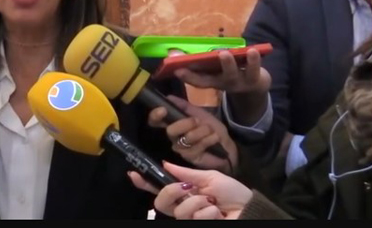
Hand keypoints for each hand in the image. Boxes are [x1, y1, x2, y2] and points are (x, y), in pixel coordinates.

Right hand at [128, 162, 252, 219]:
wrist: (250, 209)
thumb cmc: (233, 193)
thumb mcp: (210, 177)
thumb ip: (186, 173)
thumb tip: (164, 163)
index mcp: (184, 191)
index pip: (159, 188)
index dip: (145, 182)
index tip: (133, 174)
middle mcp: (183, 206)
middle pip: (160, 202)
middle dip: (171, 191)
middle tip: (186, 187)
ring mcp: (190, 218)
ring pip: (178, 210)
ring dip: (197, 202)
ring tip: (212, 203)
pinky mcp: (197, 225)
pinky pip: (195, 217)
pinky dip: (208, 211)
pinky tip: (218, 212)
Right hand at [148, 95, 237, 173]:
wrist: (226, 146)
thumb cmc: (211, 129)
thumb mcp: (199, 113)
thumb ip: (184, 106)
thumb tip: (168, 97)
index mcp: (173, 124)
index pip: (155, 121)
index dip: (155, 115)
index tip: (163, 109)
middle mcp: (173, 137)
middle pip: (170, 131)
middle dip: (186, 124)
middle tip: (198, 121)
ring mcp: (181, 148)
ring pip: (187, 138)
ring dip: (202, 131)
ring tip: (211, 131)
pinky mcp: (191, 157)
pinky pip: (198, 146)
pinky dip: (209, 139)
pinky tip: (215, 138)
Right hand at [174, 49, 270, 95]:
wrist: (253, 87)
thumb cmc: (228, 73)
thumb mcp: (215, 69)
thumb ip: (199, 61)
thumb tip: (174, 52)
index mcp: (212, 81)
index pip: (198, 81)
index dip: (187, 76)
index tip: (177, 70)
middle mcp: (224, 83)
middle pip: (218, 78)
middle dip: (213, 66)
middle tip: (218, 54)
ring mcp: (239, 83)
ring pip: (235, 74)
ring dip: (233, 64)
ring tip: (228, 52)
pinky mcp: (254, 79)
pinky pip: (254, 70)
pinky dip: (254, 60)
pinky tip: (253, 50)